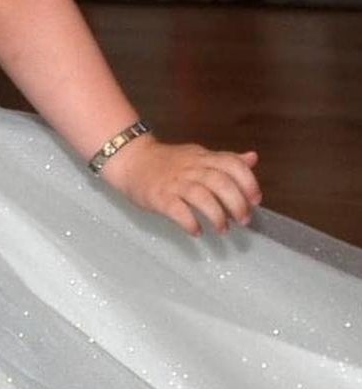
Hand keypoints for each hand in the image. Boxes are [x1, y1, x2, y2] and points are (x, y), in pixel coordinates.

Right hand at [97, 133, 261, 235]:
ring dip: (217, 215)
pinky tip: (197, 231)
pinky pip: (178, 210)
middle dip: (236, 203)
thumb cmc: (167, 162)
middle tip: (244, 221)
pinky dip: (190, 222)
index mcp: (203, 158)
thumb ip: (225, 160)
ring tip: (223, 230)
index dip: (248, 182)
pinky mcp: (159, 197)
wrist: (131, 160)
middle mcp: (191, 168)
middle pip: (220, 182)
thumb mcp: (198, 156)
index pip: (232, 164)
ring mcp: (175, 183)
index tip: (256, 200)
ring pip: (201, 196)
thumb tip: (253, 159)